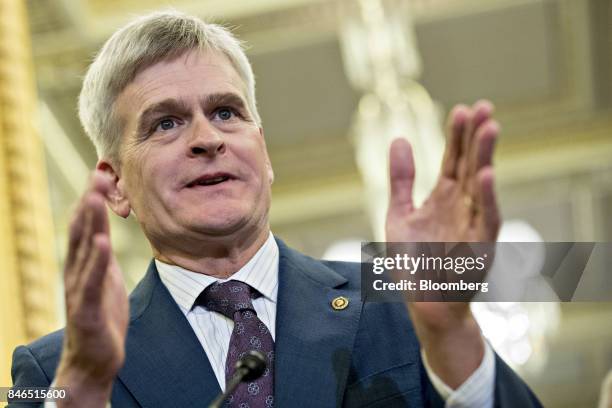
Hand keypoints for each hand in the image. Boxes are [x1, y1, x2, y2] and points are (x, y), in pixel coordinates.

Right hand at [55, 170, 128, 407]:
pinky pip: (91, 282)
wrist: (95, 358)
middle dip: (89, 203)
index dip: (91, 201)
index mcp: (84, 264)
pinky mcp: (86, 310)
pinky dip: (96, 262)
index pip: (86, 227)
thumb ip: (101, 255)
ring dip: (89, 223)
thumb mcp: (104, 278)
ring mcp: (79, 290)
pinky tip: (102, 243)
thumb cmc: (100, 315)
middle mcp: (77, 272)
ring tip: (94, 197)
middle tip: (97, 174)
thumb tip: (102, 231)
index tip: (101, 174)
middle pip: (82, 232)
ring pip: (84, 251)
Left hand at [385, 100, 499, 387]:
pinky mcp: (480, 248)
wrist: (424, 303)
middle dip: (476, 137)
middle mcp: (461, 207)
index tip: (461, 109)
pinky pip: (485, 220)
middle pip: (470, 165)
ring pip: (482, 186)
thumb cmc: (414, 262)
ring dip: (486, 158)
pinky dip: (488, 198)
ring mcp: (472, 225)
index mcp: (444, 198)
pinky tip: (487, 175)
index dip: (456, 136)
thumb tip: (399, 138)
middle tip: (483, 106)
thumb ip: (401, 180)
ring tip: (489, 128)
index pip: (453, 160)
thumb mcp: (399, 214)